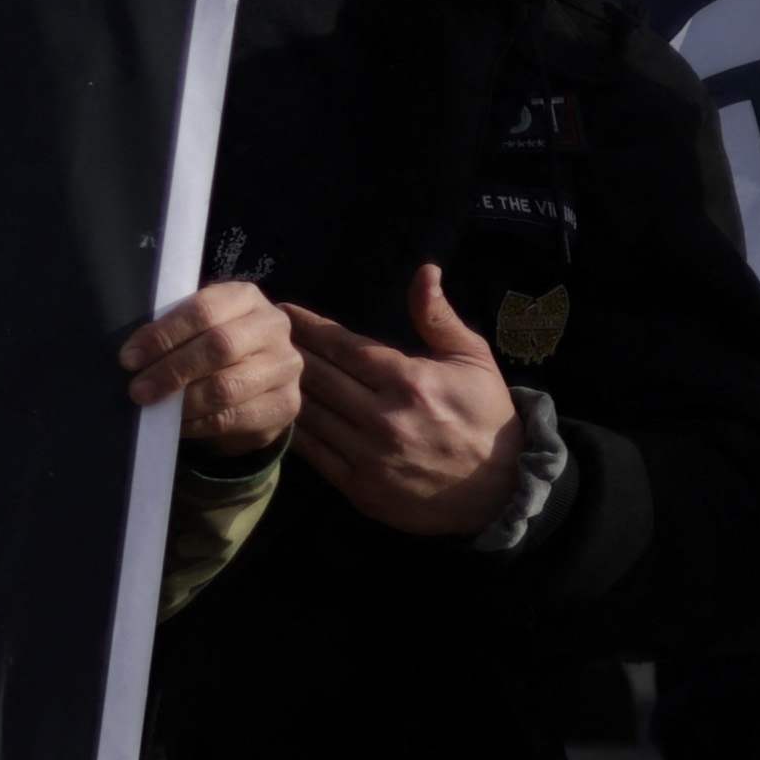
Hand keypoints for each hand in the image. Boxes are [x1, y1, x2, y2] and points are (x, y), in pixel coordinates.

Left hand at [119, 282, 298, 458]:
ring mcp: (285, 366)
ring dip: (181, 402)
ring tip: (153, 407)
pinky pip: (233, 418)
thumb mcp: (194, 329)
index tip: (129, 358)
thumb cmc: (210, 349)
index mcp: (245, 297)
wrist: (255, 386)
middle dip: (170, 371)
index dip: (163, 335)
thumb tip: (132, 356)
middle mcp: (272, 327)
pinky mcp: (286, 404)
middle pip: (218, 346)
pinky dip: (197, 423)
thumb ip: (171, 333)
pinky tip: (177, 424)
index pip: (202, 310)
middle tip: (138, 390)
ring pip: (226, 387)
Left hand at [281, 263, 525, 535]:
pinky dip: (292, 430)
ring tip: (259, 369)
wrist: (500, 488)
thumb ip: (438, 317)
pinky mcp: (358, 486)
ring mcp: (368, 454)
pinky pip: (312, 453)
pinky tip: (276, 412)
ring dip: (282, 390)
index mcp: (410, 380)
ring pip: (310, 413)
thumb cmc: (486, 415)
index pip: (344, 346)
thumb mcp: (472, 359)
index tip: (283, 313)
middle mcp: (384, 416)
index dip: (309, 327)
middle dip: (287, 352)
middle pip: (318, 376)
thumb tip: (424, 271)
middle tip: (260, 335)